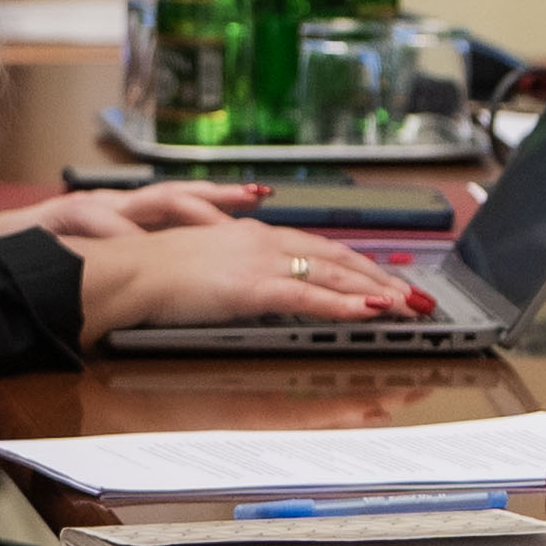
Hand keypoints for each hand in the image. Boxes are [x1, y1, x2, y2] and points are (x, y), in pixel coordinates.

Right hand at [0, 182, 266, 246]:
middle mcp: (112, 204)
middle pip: (175, 194)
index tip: (263, 197)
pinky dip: (118, 230)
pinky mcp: (58, 219)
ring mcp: (87, 209)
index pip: (184, 203)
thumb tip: (180, 281)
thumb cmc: (43, 260)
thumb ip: (134, 261)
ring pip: (142, 201)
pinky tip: (140, 239)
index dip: (224, 199)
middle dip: (217, 193)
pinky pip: (94, 221)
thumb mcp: (97, 260)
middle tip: (254, 196)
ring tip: (214, 217)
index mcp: (125, 215)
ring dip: (179, 206)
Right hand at [73, 218, 432, 336]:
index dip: (360, 265)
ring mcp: (262, 262)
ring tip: (409, 307)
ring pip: (335, 274)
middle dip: (383, 278)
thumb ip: (242, 274)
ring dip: (377, 292)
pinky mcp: (254, 286)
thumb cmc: (157, 274)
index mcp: (256, 234)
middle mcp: (267, 240)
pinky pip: (311, 296)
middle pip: (340, 257)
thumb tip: (265, 288)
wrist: (128, 272)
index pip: (323, 247)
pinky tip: (372, 311)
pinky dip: (346, 304)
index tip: (387, 279)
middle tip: (416, 297)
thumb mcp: (210, 267)